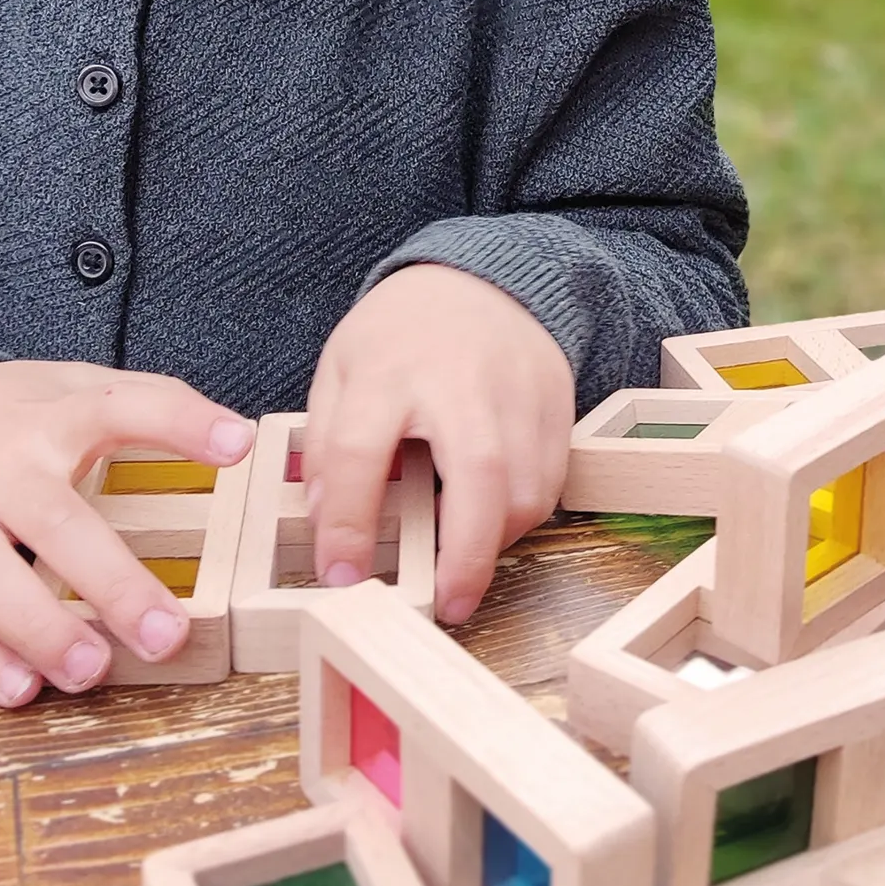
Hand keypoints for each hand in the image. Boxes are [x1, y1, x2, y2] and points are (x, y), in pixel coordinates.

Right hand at [0, 360, 252, 706]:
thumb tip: (239, 439)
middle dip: (112, 583)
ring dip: (42, 631)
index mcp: (50, 417)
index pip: (124, 407)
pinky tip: (20, 688)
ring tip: (93, 671)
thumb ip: (143, 405)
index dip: (181, 421)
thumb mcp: (63, 389)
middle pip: (56, 524)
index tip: (237, 444)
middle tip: (166, 634)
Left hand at [303, 265, 572, 625]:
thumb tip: (326, 520)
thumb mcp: (342, 367)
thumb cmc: (403, 332)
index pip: (361, 451)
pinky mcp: (558, 403)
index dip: (348, 522)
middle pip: (477, 473)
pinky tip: (493, 523)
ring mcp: (520, 391)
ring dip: (496, 543)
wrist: (483, 279)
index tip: (340, 576)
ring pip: (527, 487)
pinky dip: (525, 516)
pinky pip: (552, 480)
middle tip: (446, 606)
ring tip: (464, 566)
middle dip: (466, 555)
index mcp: (390, 369)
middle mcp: (461, 381)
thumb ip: (329, 440)